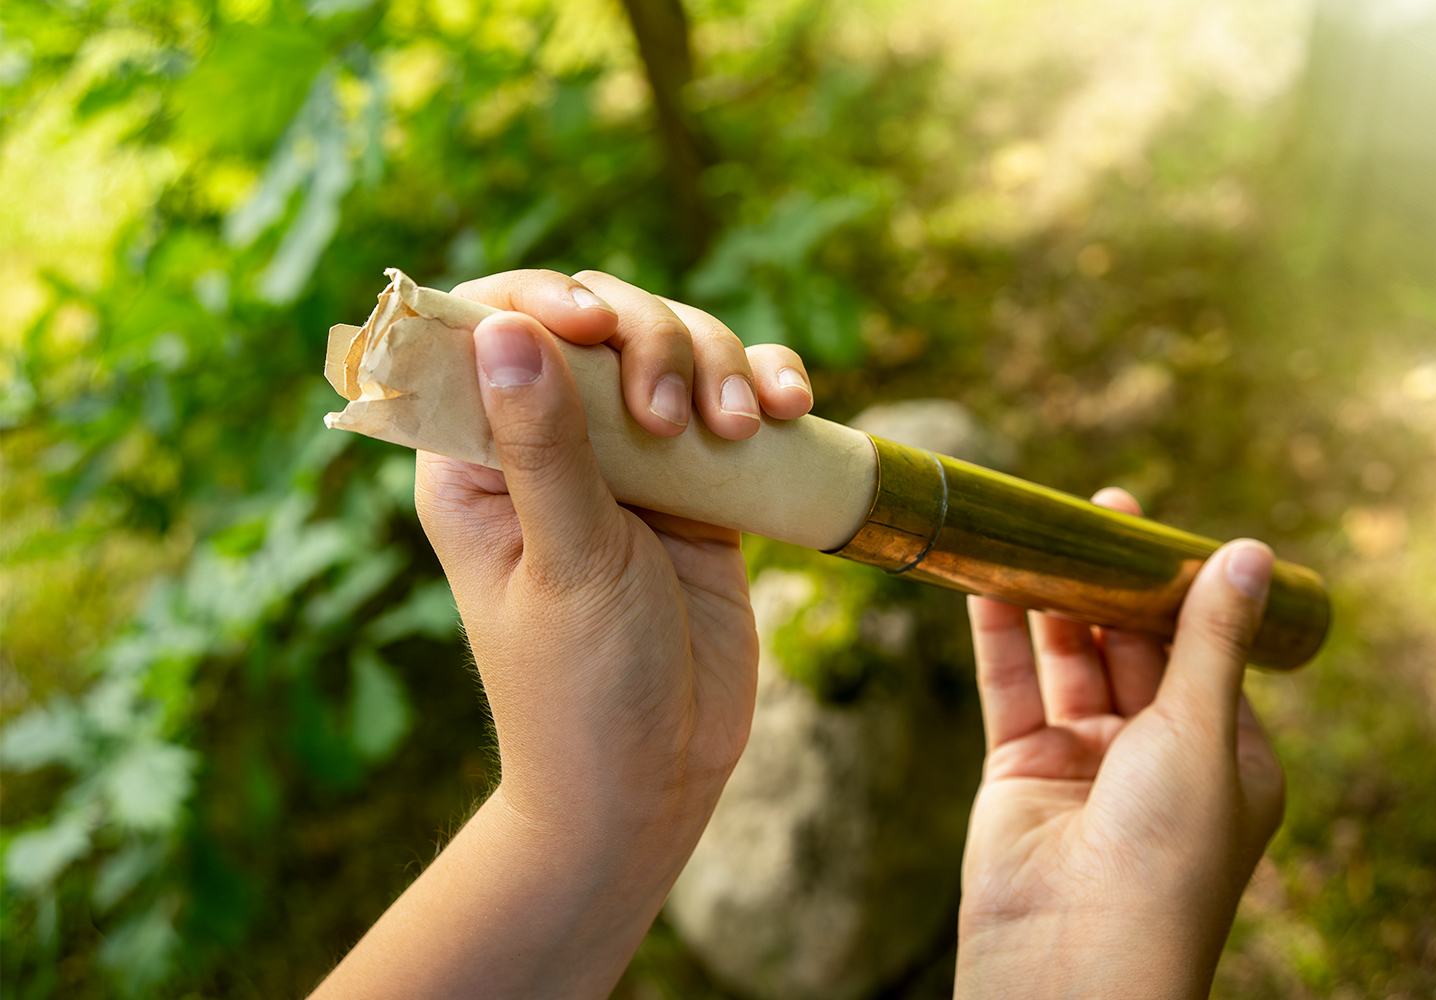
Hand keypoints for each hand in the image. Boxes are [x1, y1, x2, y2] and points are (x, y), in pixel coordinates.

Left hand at [312, 269, 813, 998]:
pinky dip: (766, 385)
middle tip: (673, 417)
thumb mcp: (567, 562)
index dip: (538, 298)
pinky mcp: (700, 483)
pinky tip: (791, 407)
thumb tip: (504, 325)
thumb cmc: (583, 688)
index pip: (487, 329)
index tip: (592, 327)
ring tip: (740, 430)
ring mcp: (631, 458)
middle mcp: (551, 442)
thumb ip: (544, 444)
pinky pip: (734, 398)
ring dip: (719, 362)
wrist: (660, 777)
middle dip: (651, 339)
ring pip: (677, 346)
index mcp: (477, 458)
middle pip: (599, 321)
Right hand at [954, 489, 1285, 999]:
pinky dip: (1002, 633)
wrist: (1076, 958)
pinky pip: (1013, 686)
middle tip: (1099, 511)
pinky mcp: (1021, 769)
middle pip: (1134, 648)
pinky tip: (992, 578)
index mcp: (1226, 758)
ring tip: (1045, 527)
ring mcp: (1086, 763)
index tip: (1162, 528)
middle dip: (1117, 582)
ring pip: (1070, 660)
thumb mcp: (1200, 732)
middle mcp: (1158, 757)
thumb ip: (1209, 639)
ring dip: (1059, 598)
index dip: (1183, 589)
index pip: (1205, 652)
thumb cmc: (1166, 855)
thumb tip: (1251, 552)